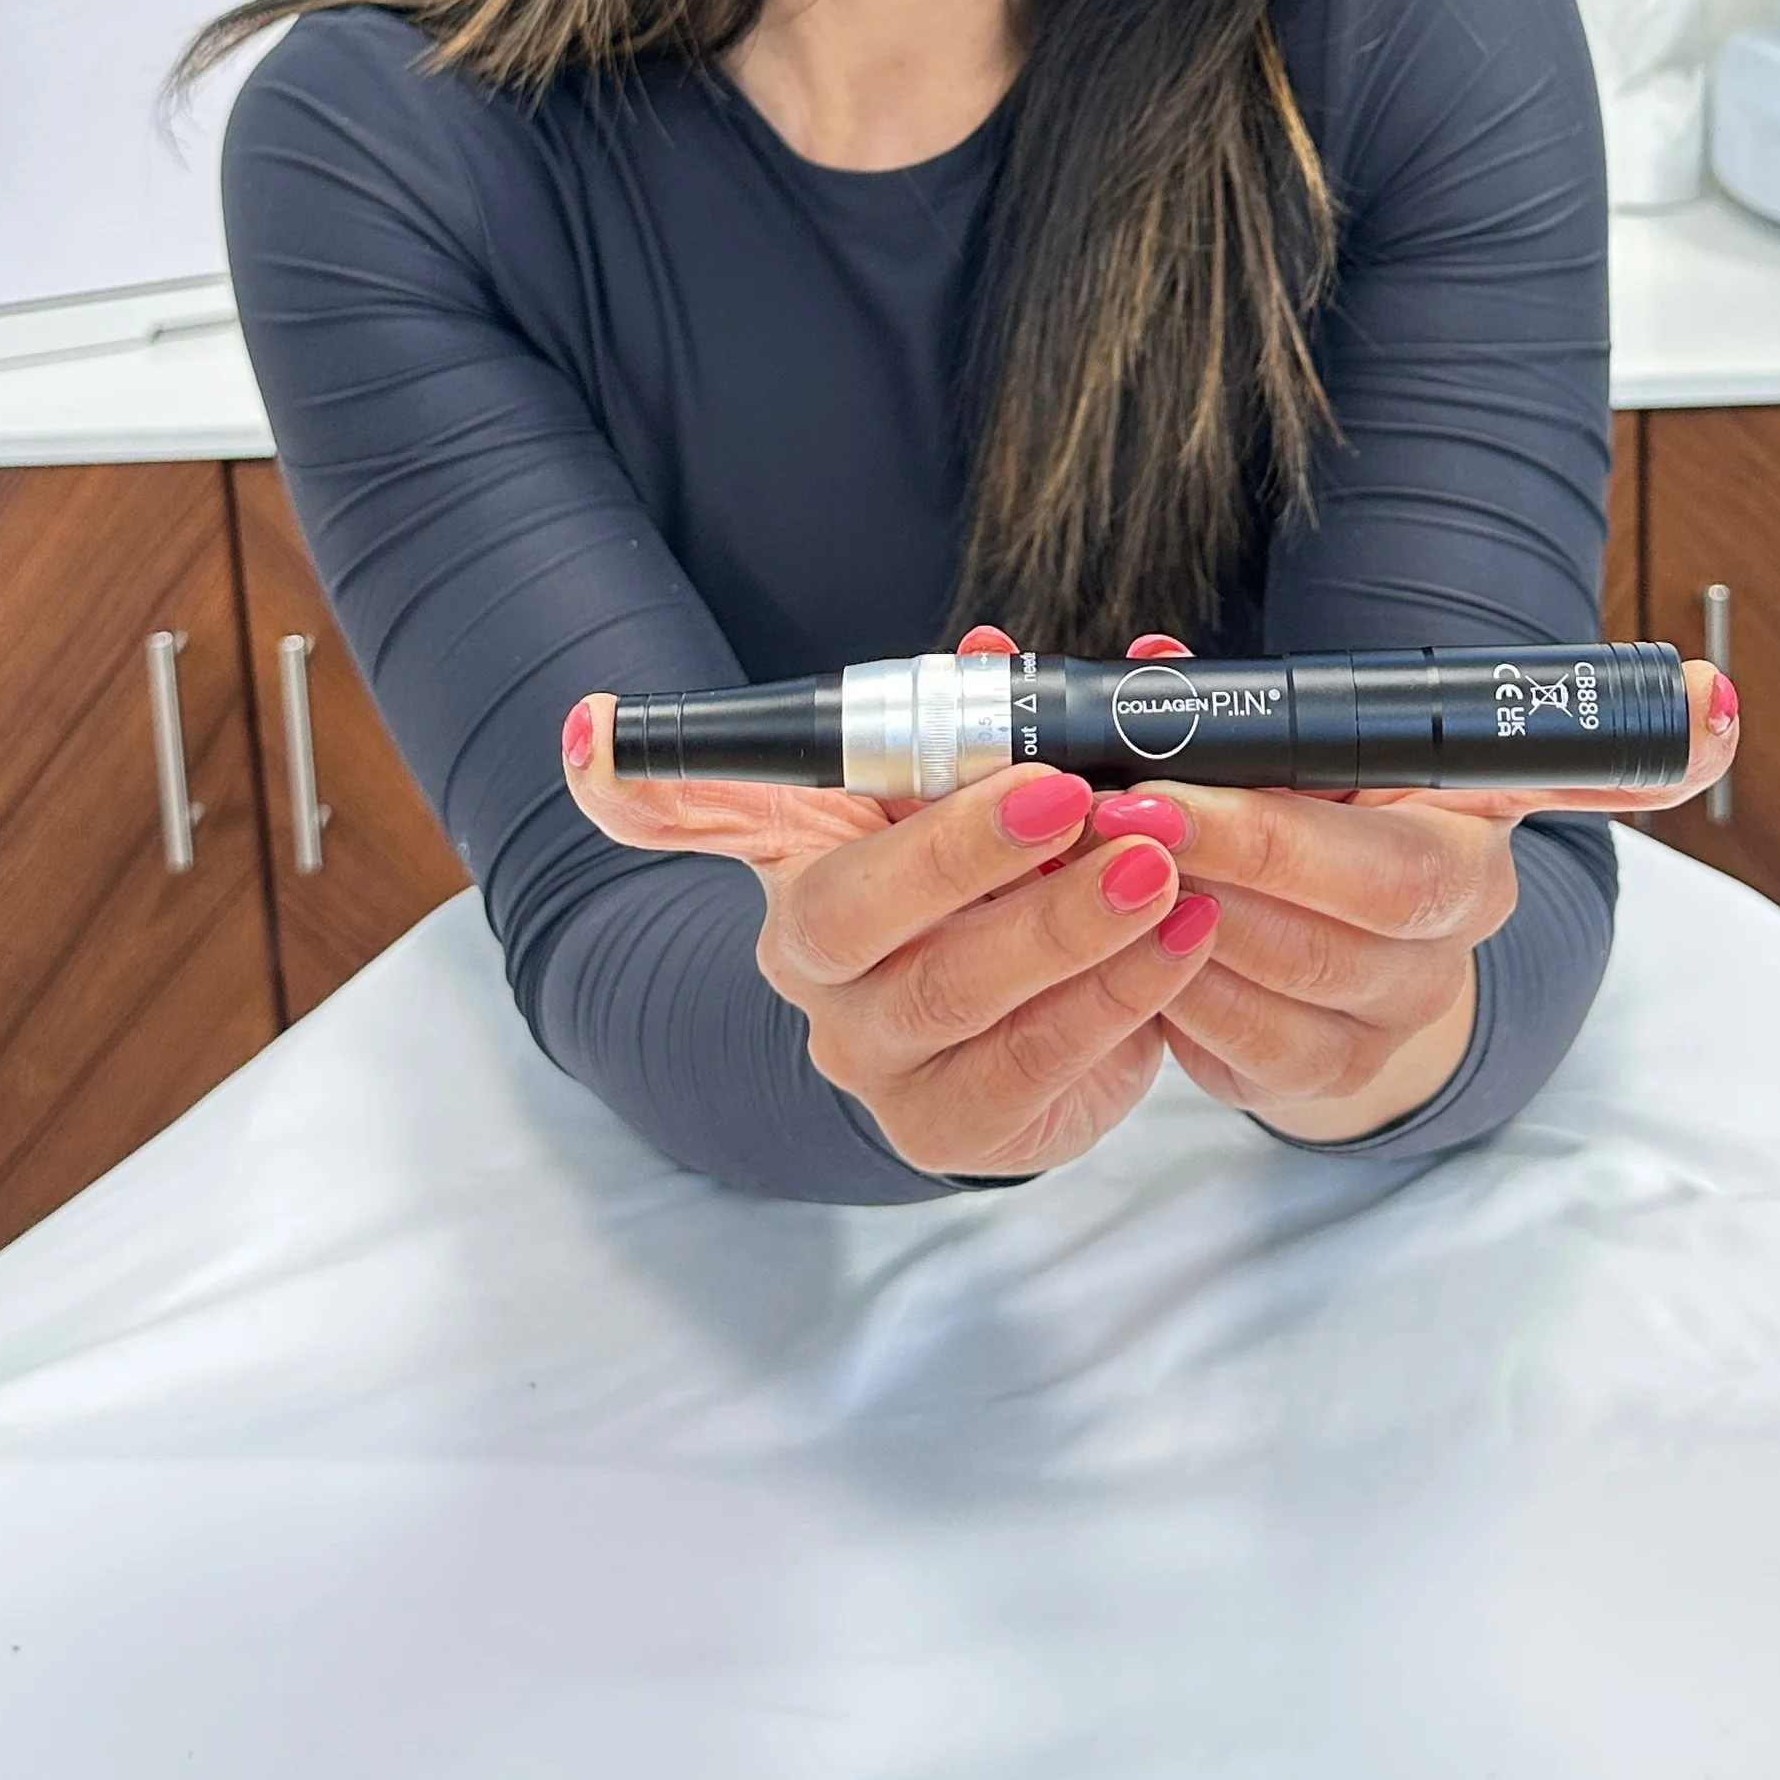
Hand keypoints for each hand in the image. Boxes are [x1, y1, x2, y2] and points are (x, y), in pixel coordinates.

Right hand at [559, 631, 1223, 1178]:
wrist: (1020, 1049)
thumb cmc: (989, 893)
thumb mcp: (975, 804)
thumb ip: (976, 725)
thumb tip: (994, 650)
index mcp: (794, 858)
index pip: (689, 810)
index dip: (637, 776)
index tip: (594, 727)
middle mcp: (806, 963)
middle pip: (856, 909)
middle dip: (965, 846)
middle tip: (1068, 791)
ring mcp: (869, 1057)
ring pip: (957, 992)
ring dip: (1069, 923)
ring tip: (1158, 864)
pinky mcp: (949, 1129)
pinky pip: (1032, 1064)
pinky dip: (1119, 996)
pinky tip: (1185, 935)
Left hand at [1096, 638, 1740, 1142]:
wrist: (1322, 988)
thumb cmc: (1307, 837)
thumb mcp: (1302, 761)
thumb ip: (1238, 708)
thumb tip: (1154, 661)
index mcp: (1473, 815)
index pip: (1555, 769)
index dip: (1631, 751)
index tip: (1702, 708)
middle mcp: (1466, 914)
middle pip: (1378, 882)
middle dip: (1248, 838)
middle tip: (1138, 802)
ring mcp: (1410, 1009)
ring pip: (1299, 967)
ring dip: (1188, 914)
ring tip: (1102, 862)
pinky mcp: (1338, 1082)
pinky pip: (1244, 1045)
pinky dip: (1173, 990)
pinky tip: (1124, 948)